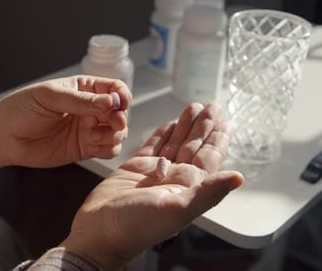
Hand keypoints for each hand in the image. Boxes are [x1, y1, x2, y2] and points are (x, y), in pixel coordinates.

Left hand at [0, 75, 130, 168]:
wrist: (3, 137)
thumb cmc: (21, 109)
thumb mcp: (49, 97)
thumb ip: (79, 101)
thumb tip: (109, 102)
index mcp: (83, 89)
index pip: (113, 89)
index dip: (121, 96)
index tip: (119, 104)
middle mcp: (89, 109)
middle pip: (119, 112)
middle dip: (120, 118)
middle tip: (113, 124)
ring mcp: (88, 129)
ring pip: (117, 132)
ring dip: (114, 134)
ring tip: (94, 136)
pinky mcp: (84, 148)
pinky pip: (108, 149)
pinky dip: (109, 148)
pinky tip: (94, 145)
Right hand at [61, 103, 243, 269]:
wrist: (100, 231)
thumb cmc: (136, 226)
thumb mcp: (177, 209)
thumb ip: (208, 191)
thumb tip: (238, 177)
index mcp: (188, 187)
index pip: (209, 156)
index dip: (218, 138)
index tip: (226, 120)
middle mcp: (174, 178)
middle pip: (194, 146)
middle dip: (203, 126)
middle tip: (211, 106)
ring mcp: (154, 172)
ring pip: (175, 143)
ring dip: (185, 125)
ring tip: (193, 107)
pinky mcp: (135, 168)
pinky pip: (153, 146)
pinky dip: (162, 134)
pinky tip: (169, 123)